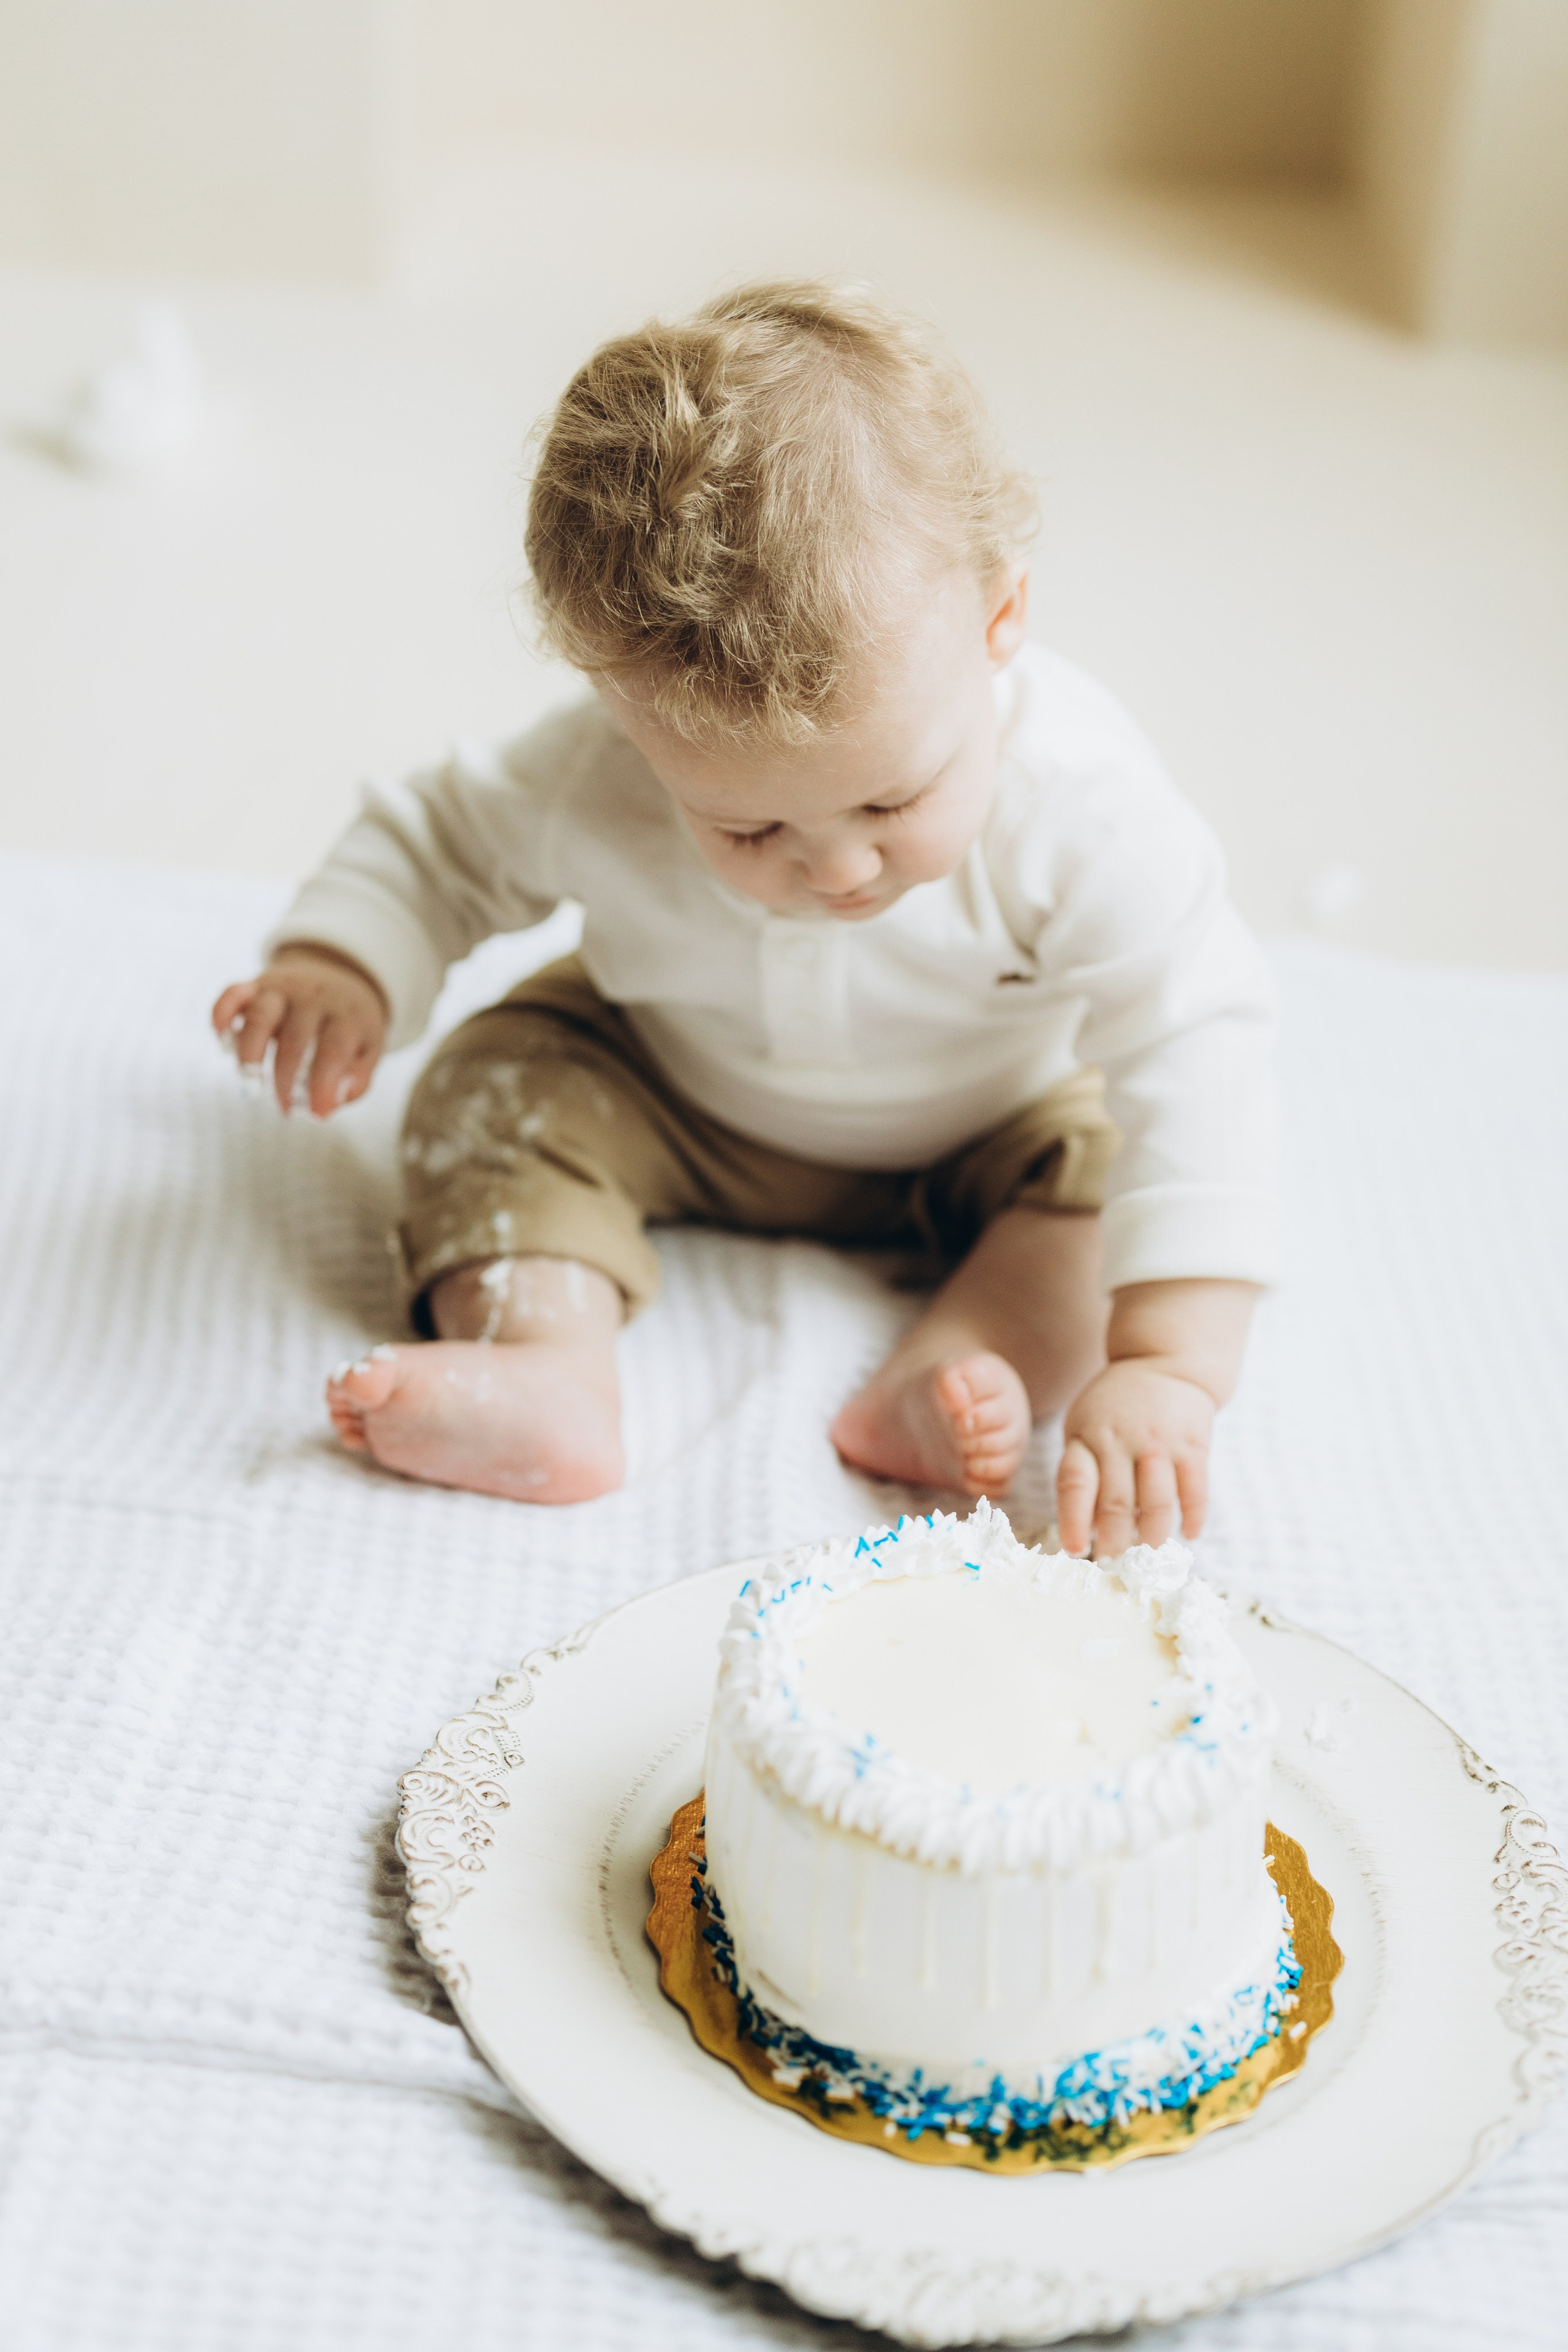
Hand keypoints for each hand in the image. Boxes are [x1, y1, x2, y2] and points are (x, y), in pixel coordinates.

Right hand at [212, 943, 387, 1116]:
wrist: (336, 974)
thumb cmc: (349, 1024)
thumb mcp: (368, 1048)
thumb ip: (356, 1079)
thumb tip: (330, 1105)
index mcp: (346, 1015)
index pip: (334, 1050)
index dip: (324, 1085)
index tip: (317, 1114)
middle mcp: (313, 997)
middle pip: (295, 1040)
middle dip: (286, 1081)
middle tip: (286, 1109)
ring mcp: (282, 988)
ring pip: (259, 1016)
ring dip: (250, 1054)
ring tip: (251, 1085)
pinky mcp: (256, 984)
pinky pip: (233, 994)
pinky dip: (221, 1015)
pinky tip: (222, 1042)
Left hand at [1056, 1358, 1213, 1556]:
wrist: (1165, 1362)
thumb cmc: (1114, 1407)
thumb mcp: (1083, 1426)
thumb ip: (1081, 1470)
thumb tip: (1085, 1531)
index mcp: (1087, 1436)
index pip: (1075, 1484)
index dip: (1073, 1521)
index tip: (1074, 1551)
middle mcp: (1121, 1440)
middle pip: (1116, 1504)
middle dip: (1114, 1542)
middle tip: (1113, 1562)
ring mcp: (1160, 1442)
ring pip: (1157, 1504)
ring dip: (1152, 1537)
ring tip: (1147, 1553)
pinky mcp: (1194, 1444)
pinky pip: (1195, 1491)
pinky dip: (1192, 1518)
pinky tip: (1189, 1534)